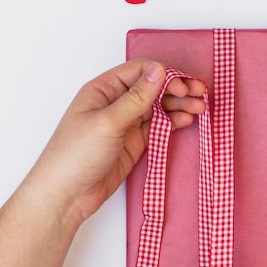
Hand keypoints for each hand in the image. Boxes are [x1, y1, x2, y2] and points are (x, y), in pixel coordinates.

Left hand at [23, 59, 205, 223]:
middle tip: (199, 94)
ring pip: (158, 107)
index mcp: (103, 89)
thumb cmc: (74, 156)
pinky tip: (185, 120)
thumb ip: (136, 97)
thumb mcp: (108, 122)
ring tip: (199, 108)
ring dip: (179, 106)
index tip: (181, 86)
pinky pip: (158, 127)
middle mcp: (115, 103)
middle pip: (152, 88)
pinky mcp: (133, 142)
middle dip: (177, 89)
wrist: (66, 196)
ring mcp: (125, 123)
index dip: (164, 75)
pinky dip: (173, 123)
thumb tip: (159, 71)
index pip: (139, 71)